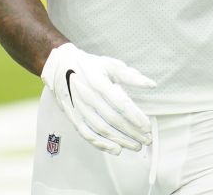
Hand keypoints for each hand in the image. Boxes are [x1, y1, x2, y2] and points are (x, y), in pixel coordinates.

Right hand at [40, 42, 156, 154]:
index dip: (135, 116)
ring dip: (120, 140)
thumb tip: (152, 85)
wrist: (61, 67)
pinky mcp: (73, 117)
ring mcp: (79, 108)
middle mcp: (88, 97)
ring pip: (101, 129)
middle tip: (147, 139)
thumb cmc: (91, 66)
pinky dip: (101, 144)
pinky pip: (87, 134)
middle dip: (132, 132)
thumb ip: (131, 76)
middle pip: (113, 119)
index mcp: (98, 82)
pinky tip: (115, 149)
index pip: (120, 103)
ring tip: (136, 146)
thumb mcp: (111, 64)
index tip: (147, 126)